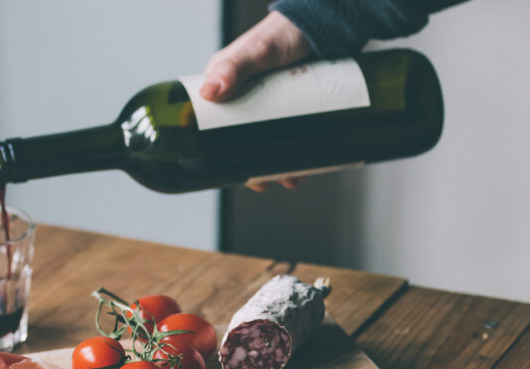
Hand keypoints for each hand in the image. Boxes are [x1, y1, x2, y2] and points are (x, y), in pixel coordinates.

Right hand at [199, 11, 312, 191]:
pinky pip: (286, 135)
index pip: (211, 124)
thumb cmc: (283, 34)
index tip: (230, 172)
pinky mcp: (288, 107)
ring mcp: (267, 105)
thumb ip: (234, 68)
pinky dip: (294, 153)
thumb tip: (209, 93)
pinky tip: (306, 166)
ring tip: (292, 178)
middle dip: (253, 165)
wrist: (321, 26)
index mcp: (222, 86)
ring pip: (265, 142)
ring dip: (277, 164)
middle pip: (240, 140)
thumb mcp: (257, 52)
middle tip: (266, 181)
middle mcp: (241, 98)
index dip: (217, 151)